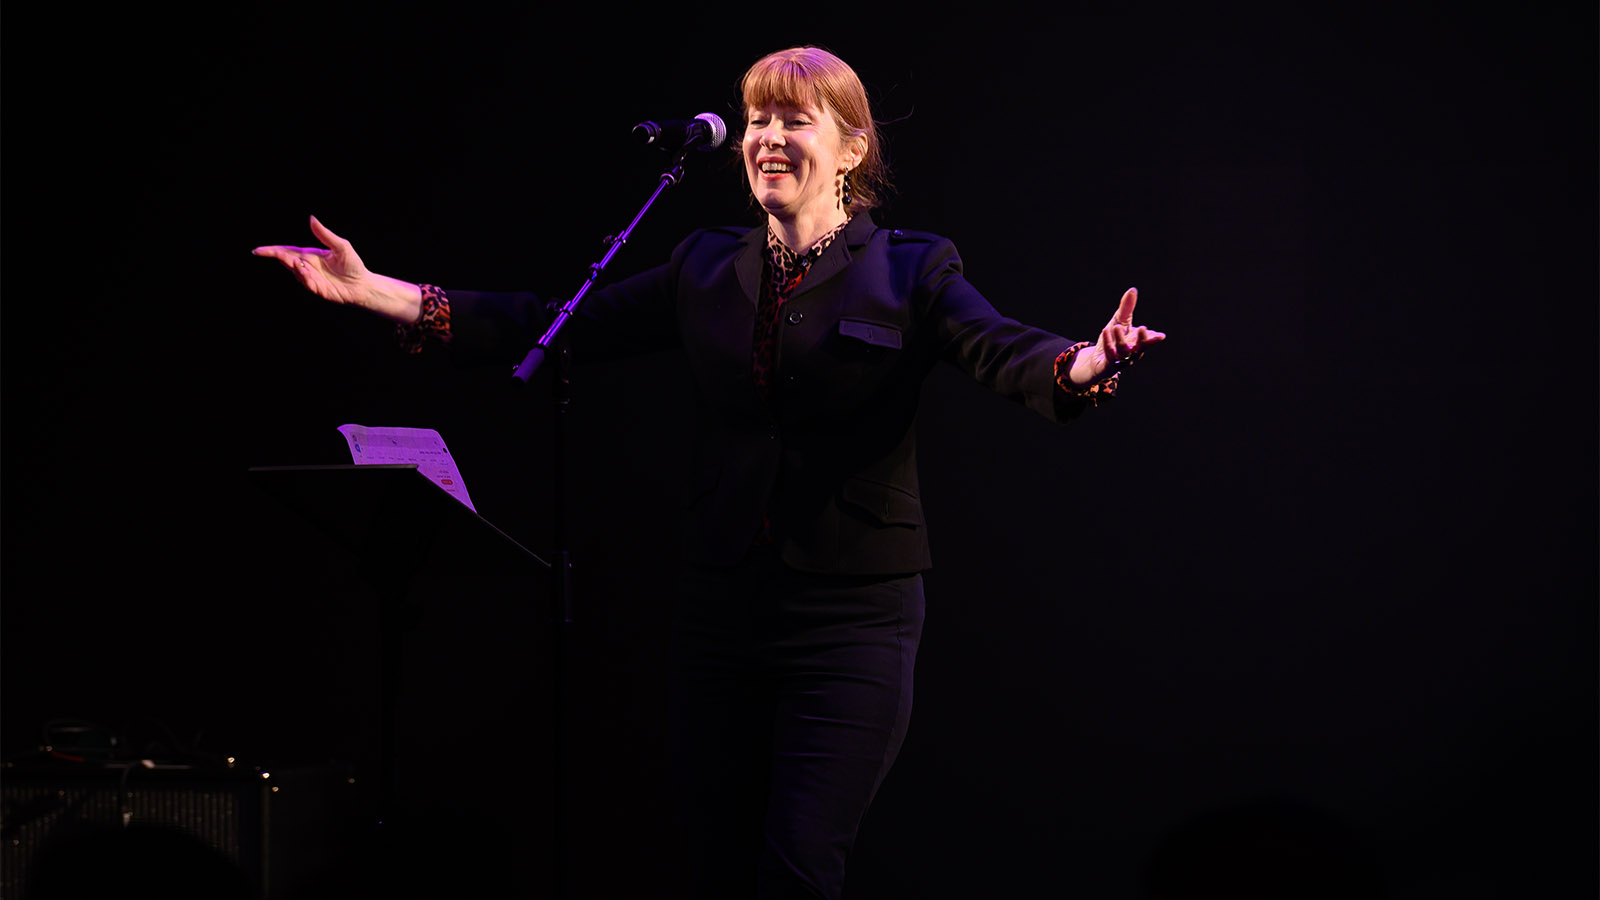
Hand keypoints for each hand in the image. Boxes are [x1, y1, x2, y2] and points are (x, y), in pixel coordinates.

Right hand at [252, 215, 421, 322]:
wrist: (363, 284)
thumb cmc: (352, 264)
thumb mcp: (341, 246)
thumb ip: (325, 234)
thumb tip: (311, 218)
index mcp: (310, 255)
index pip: (287, 251)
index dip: (272, 251)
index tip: (258, 251)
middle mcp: (307, 267)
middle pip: (287, 261)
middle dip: (278, 257)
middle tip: (272, 254)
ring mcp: (311, 279)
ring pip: (295, 273)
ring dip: (294, 268)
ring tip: (298, 263)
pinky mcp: (318, 289)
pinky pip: (307, 284)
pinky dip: (304, 278)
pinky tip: (307, 273)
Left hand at [1069, 287, 1166, 385]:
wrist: (1097, 360)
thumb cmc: (1113, 339)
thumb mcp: (1119, 321)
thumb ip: (1127, 308)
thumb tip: (1133, 290)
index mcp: (1138, 342)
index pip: (1148, 340)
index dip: (1154, 338)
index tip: (1160, 336)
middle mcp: (1132, 352)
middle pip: (1140, 348)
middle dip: (1143, 340)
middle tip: (1142, 328)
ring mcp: (1121, 360)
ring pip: (1124, 351)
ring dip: (1121, 339)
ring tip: (1117, 327)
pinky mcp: (1109, 365)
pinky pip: (1110, 355)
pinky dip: (1108, 343)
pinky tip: (1105, 331)